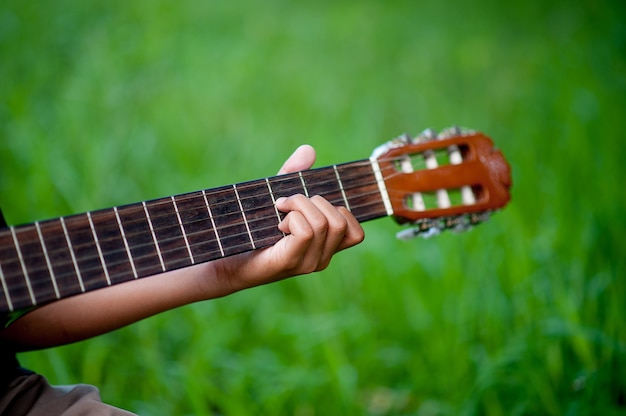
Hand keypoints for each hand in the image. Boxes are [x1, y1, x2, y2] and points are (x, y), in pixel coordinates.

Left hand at [208, 145, 364, 293]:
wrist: (224, 259)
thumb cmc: (253, 228)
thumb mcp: (278, 196)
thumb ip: (294, 174)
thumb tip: (309, 150)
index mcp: (325, 248)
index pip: (356, 233)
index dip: (341, 211)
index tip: (312, 206)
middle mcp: (321, 259)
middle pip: (340, 221)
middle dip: (314, 202)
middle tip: (287, 205)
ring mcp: (307, 264)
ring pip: (323, 224)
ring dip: (299, 207)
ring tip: (280, 213)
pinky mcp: (290, 262)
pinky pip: (306, 232)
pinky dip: (292, 218)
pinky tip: (277, 224)